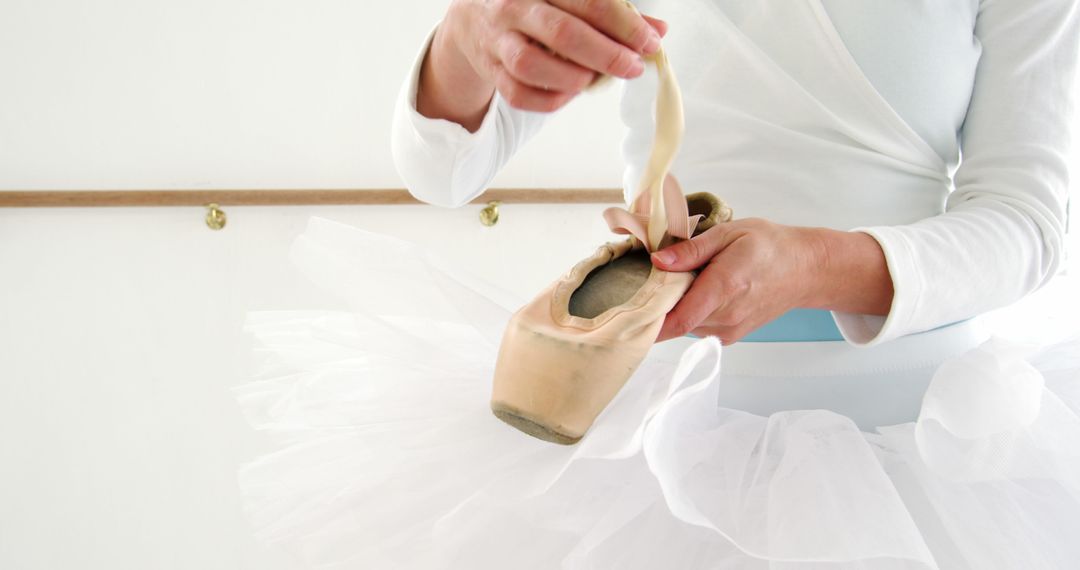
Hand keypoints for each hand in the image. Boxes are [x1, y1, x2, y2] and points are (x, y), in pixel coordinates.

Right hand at [419, 0, 666, 127]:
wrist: (473, 18)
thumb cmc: (535, 6)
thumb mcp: (570, 0)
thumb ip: (613, 13)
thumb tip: (658, 31)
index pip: (589, 1)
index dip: (625, 24)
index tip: (650, 42)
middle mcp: (513, 6)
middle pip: (563, 33)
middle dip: (606, 54)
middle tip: (633, 67)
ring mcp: (497, 40)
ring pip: (532, 66)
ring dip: (574, 79)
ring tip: (595, 79)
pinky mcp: (490, 71)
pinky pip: (519, 95)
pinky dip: (550, 100)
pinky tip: (570, 93)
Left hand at [650, 219, 894, 343]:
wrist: (805, 270)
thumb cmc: (769, 246)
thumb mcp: (730, 234)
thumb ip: (692, 249)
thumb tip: (658, 261)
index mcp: (725, 287)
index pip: (676, 319)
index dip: (647, 318)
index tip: (627, 307)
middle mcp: (726, 316)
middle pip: (674, 321)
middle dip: (658, 303)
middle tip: (651, 277)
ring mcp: (728, 330)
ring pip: (682, 326)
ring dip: (674, 307)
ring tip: (682, 279)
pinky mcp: (729, 336)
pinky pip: (695, 327)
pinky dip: (688, 312)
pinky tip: (697, 291)